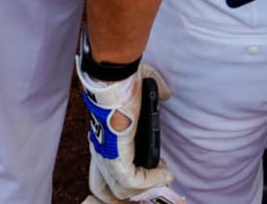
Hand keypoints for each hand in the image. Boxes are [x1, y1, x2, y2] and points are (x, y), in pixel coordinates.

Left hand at [79, 61, 183, 202]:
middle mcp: (101, 151)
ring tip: (165, 175)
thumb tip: (166, 94)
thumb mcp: (140, 85)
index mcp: (103, 137)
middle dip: (136, 189)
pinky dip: (153, 181)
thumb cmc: (121, 77)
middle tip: (158, 178)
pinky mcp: (116, 158)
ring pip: (123, 190)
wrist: (113, 76)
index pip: (107, 170)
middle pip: (110, 188)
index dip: (130, 173)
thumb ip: (154, 90)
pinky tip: (165, 173)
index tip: (153, 165)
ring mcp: (106, 157)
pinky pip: (134, 182)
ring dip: (148, 186)